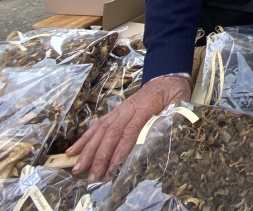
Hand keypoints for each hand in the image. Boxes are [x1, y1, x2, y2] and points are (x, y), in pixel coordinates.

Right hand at [67, 75, 190, 180]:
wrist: (166, 77)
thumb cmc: (173, 93)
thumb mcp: (179, 103)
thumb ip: (172, 117)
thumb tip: (165, 133)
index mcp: (145, 107)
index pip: (130, 131)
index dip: (121, 149)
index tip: (113, 167)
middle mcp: (128, 109)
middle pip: (111, 133)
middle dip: (100, 156)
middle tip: (93, 176)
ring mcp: (119, 110)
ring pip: (100, 130)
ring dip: (88, 150)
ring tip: (77, 168)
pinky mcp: (115, 113)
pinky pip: (98, 125)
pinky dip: (85, 139)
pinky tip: (73, 151)